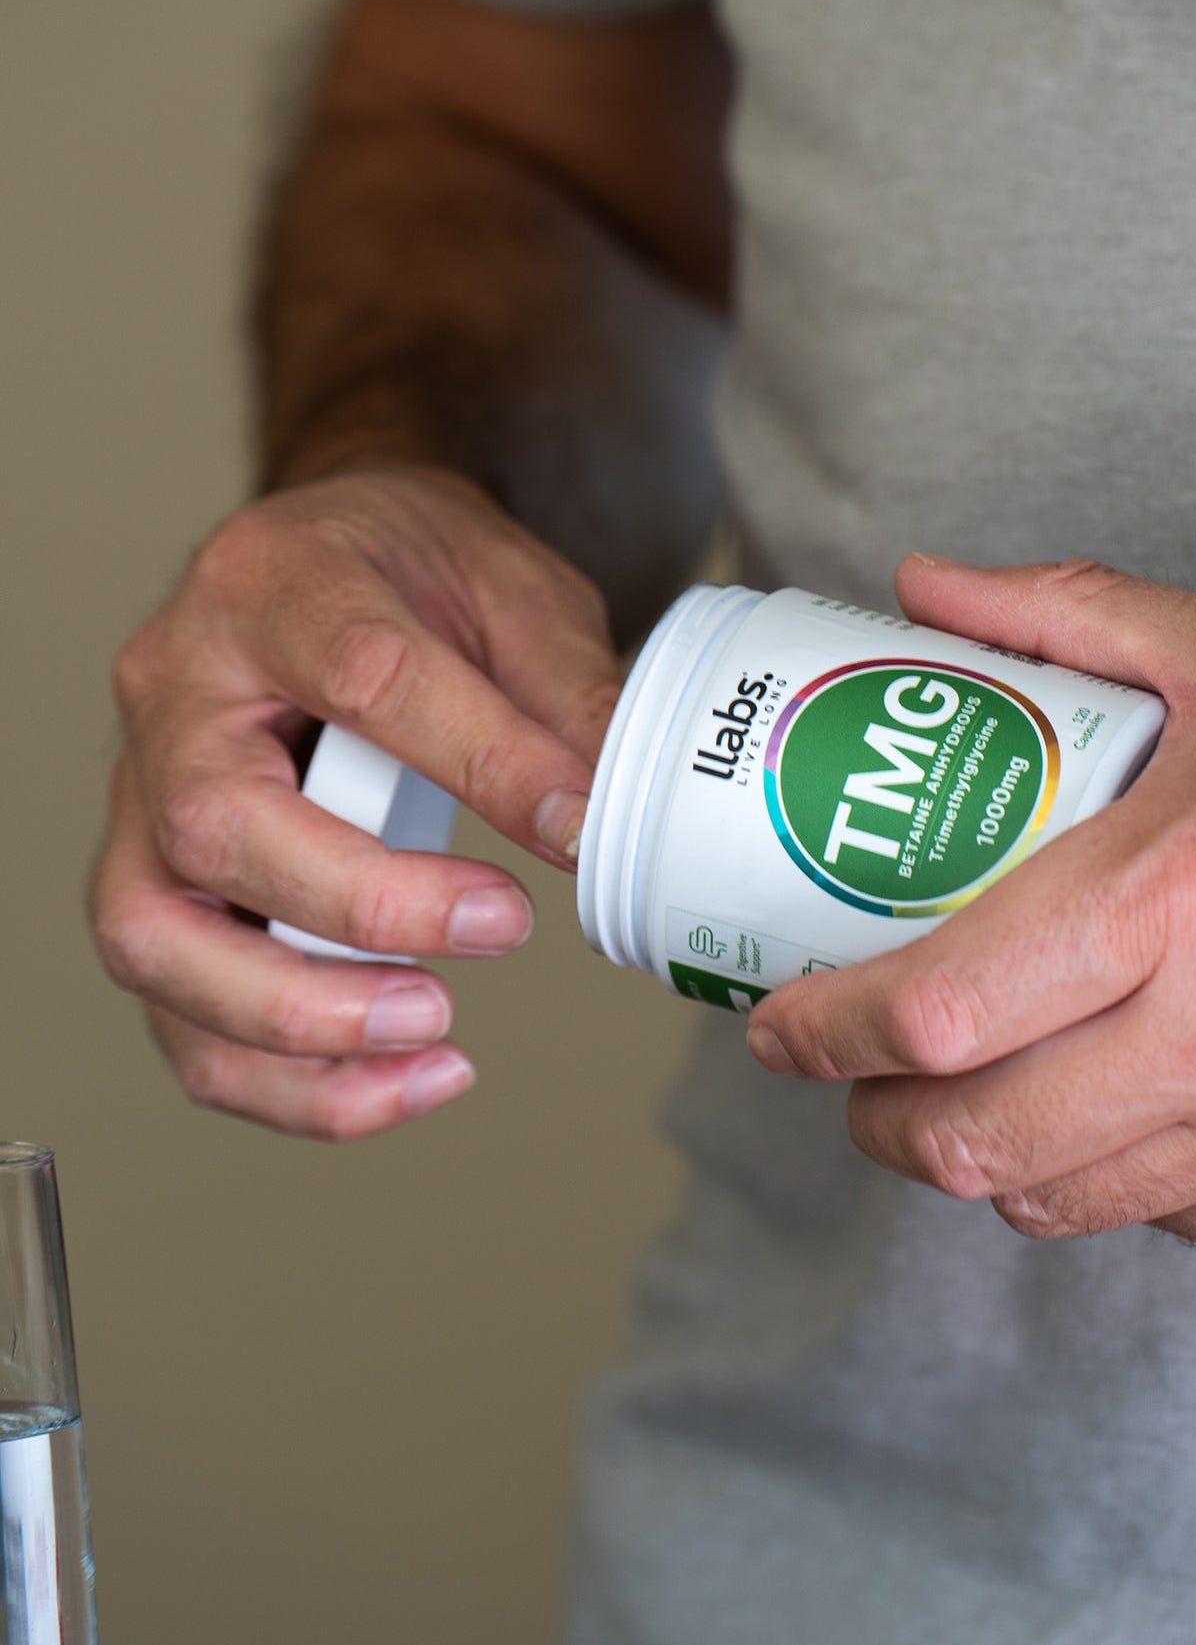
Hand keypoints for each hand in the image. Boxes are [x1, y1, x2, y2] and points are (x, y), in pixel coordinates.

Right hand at [93, 466, 620, 1139]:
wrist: (330, 559)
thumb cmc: (408, 570)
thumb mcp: (511, 590)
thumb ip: (561, 696)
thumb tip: (603, 815)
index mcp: (276, 587)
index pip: (361, 676)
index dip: (475, 762)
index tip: (570, 825)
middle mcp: (178, 694)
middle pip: (217, 825)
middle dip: (362, 908)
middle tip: (499, 929)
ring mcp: (142, 796)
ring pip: (158, 938)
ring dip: (298, 1019)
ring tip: (433, 1038)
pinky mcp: (154, 884)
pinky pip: (176, 1011)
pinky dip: (280, 1077)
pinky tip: (391, 1084)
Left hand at [746, 558, 1195, 1248]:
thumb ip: (1070, 615)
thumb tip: (931, 587)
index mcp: (1185, 894)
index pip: (937, 1010)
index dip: (820, 1034)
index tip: (776, 1021)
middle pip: (975, 1144)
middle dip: (876, 1121)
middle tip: (850, 1072)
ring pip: (1066, 1203)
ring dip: (980, 1162)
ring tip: (956, 1099)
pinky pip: (1180, 1220)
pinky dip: (1113, 1178)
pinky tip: (1117, 1111)